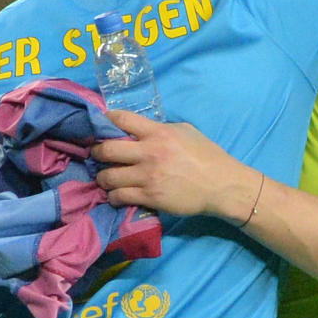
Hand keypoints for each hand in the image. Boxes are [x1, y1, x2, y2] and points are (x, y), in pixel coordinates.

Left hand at [92, 110, 260, 222]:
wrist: (221, 185)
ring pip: (108, 176)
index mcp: (158, 133)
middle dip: (96, 152)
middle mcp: (150, 153)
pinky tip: (117, 195)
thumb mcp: (186, 131)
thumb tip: (141, 130)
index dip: (105, 120)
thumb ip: (161, 129)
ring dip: (103, 177)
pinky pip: (119, 196)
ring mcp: (148, 177)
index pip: (121, 119)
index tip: (100, 125)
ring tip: (107, 178)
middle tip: (98, 154)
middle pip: (106, 149)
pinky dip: (114, 196)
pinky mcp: (149, 197)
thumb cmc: (207, 155)